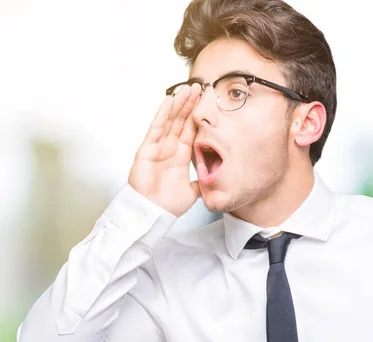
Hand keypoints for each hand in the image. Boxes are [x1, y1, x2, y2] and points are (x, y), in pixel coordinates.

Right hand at [128, 83, 201, 216]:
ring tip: (188, 88)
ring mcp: (158, 147)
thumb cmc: (169, 205)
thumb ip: (204, 180)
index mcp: (181, 155)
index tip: (207, 101)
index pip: (191, 130)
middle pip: (181, 120)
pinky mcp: (147, 149)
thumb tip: (217, 176)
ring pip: (170, 120)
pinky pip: (156, 127)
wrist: (153, 214)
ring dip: (179, 104)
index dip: (198, 115)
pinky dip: (163, 113)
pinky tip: (169, 100)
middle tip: (200, 87)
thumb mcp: (194, 190)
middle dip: (190, 104)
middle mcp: (170, 148)